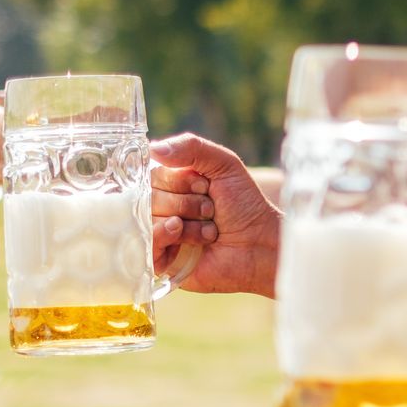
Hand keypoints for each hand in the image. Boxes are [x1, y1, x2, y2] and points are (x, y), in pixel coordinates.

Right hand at [150, 133, 281, 296]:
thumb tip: (153, 149)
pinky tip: (187, 238)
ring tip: (209, 230)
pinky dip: (167, 235)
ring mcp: (157, 234)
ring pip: (148, 218)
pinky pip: (146, 242)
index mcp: (169, 184)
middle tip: (210, 211)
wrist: (260, 242)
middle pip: (147, 196)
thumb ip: (191, 147)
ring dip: (187, 221)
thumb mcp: (223, 164)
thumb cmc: (243, 203)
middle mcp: (159, 208)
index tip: (205, 186)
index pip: (151, 173)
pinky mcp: (159, 259)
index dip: (180, 180)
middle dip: (186, 203)